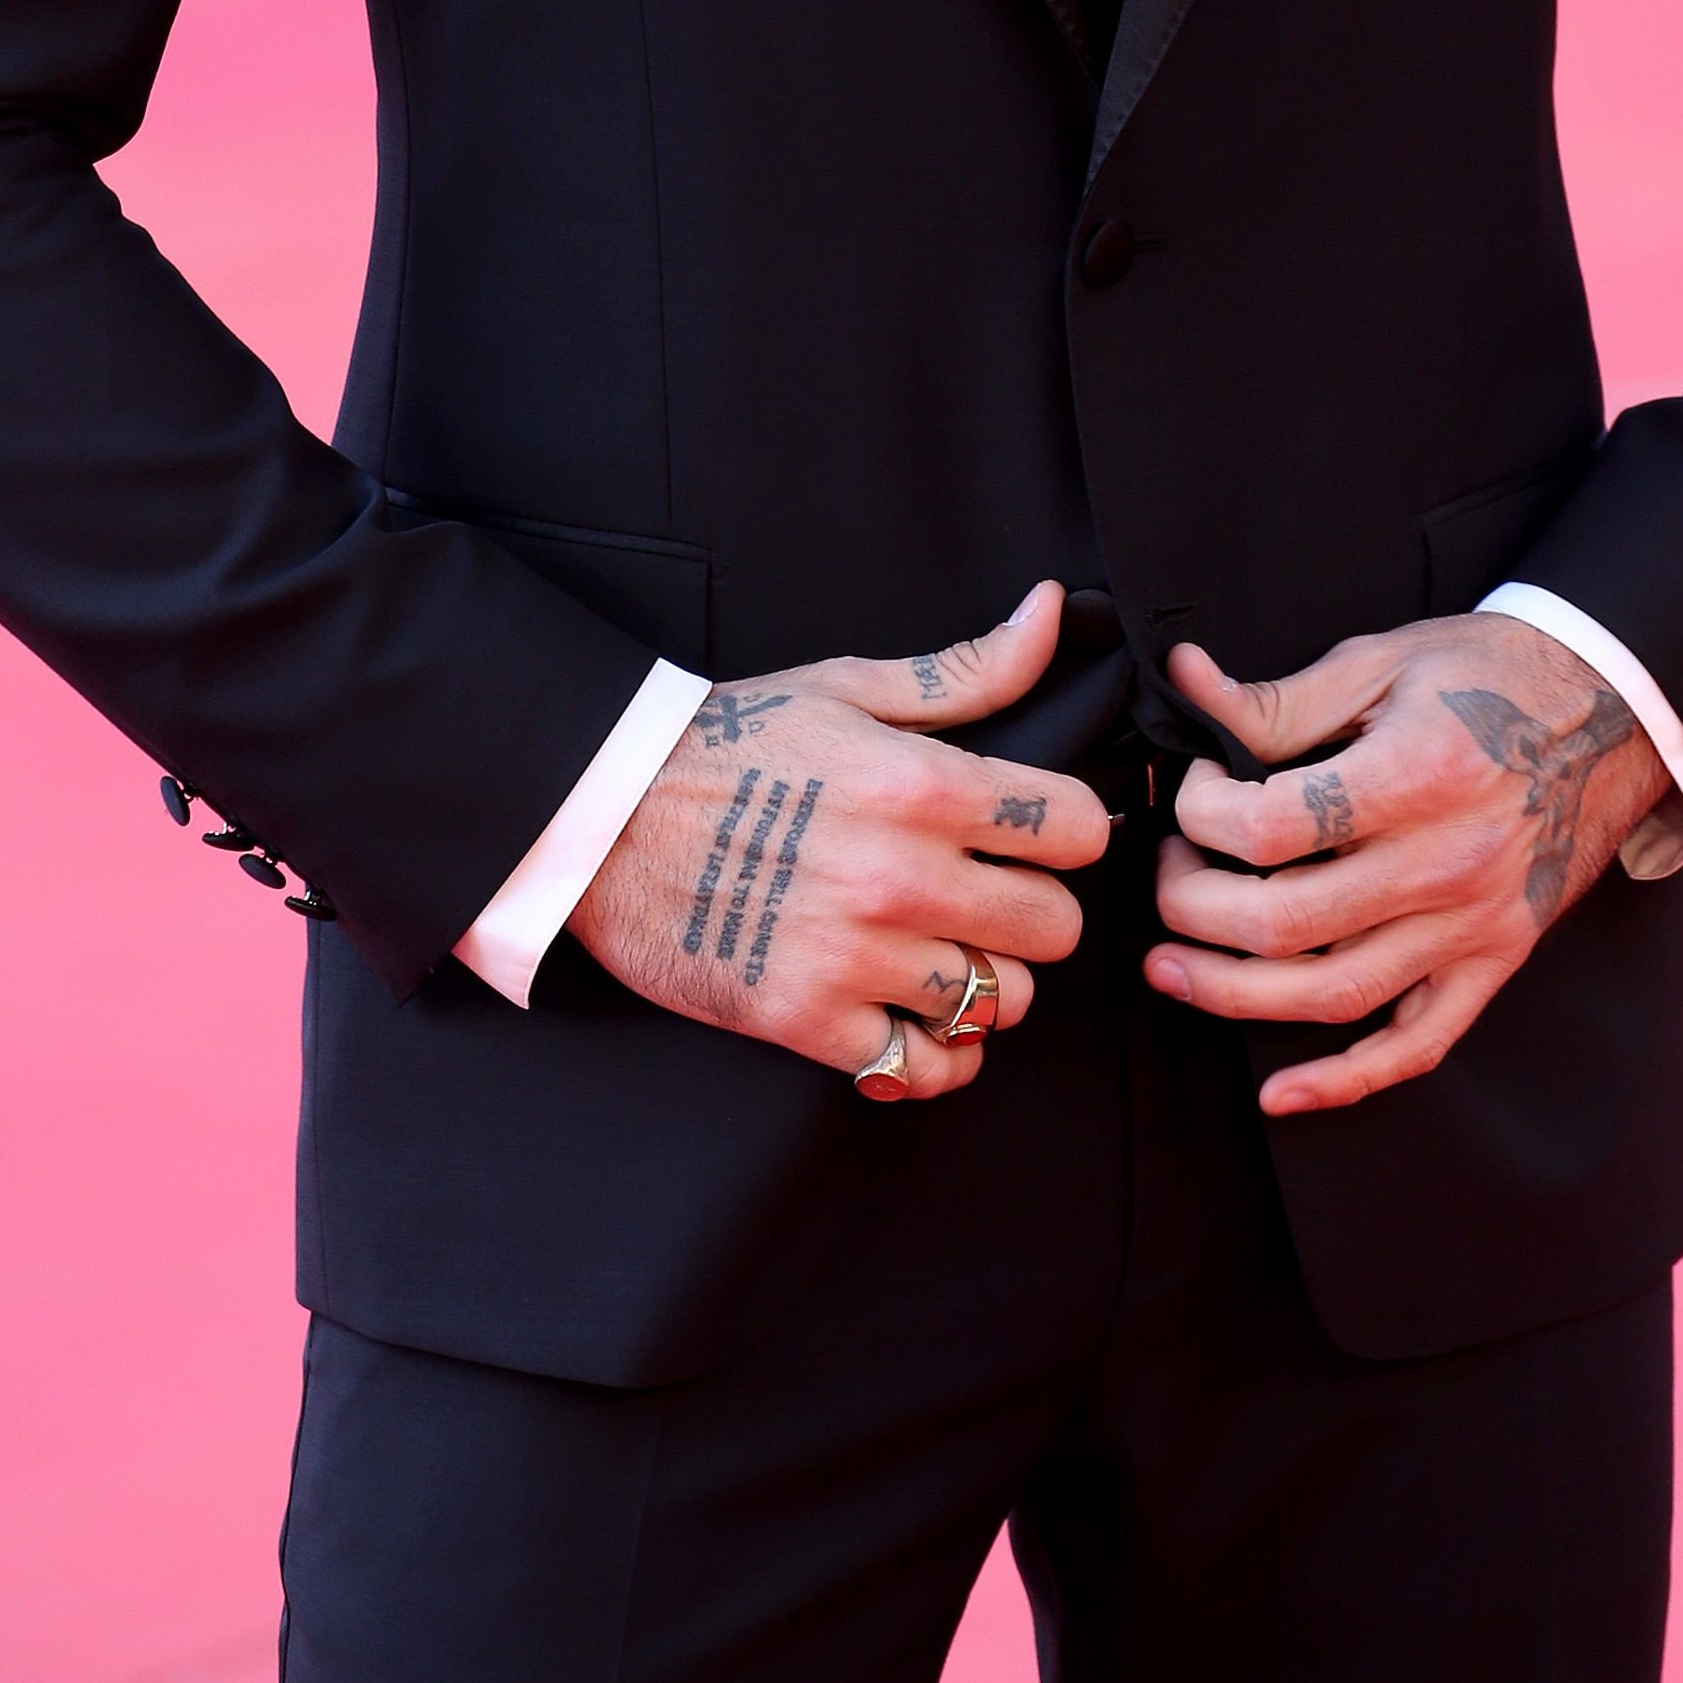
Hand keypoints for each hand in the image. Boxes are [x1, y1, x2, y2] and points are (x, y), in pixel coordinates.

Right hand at [569, 580, 1110, 1101]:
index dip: (1069, 830)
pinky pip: (924, 1068)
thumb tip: (1051, 613)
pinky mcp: (806, 1018)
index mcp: (921, 785)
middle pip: (1055, 928)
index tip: (1038, 834)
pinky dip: (933, 1055)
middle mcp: (900, 875)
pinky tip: (915, 1018)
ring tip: (946, 955)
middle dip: (1034, 912)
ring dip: (985, 984)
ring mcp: (856, 955)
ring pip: (1000, 1003)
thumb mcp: (848, 686)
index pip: (1077, 827)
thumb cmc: (730, 742)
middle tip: (991, 899)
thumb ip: (965, 670)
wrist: (604, 813)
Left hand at [1144, 615, 1669, 1116]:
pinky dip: (1345, 1081)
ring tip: (1171, 970)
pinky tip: (1280, 1091)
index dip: (1203, 810)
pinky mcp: (1496, 961)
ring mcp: (1475, 925)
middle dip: (1192, 906)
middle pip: (1286, 921)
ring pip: (1336, 994)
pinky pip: (1418, 1045)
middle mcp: (1448, 863)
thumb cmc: (1487, 676)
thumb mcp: (1381, 663)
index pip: (1272, 825)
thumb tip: (1185, 684)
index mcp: (1417, 775)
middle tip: (1165, 873)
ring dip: (1233, 995)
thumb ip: (1279, 697)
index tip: (1194, 789)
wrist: (1609, 709)